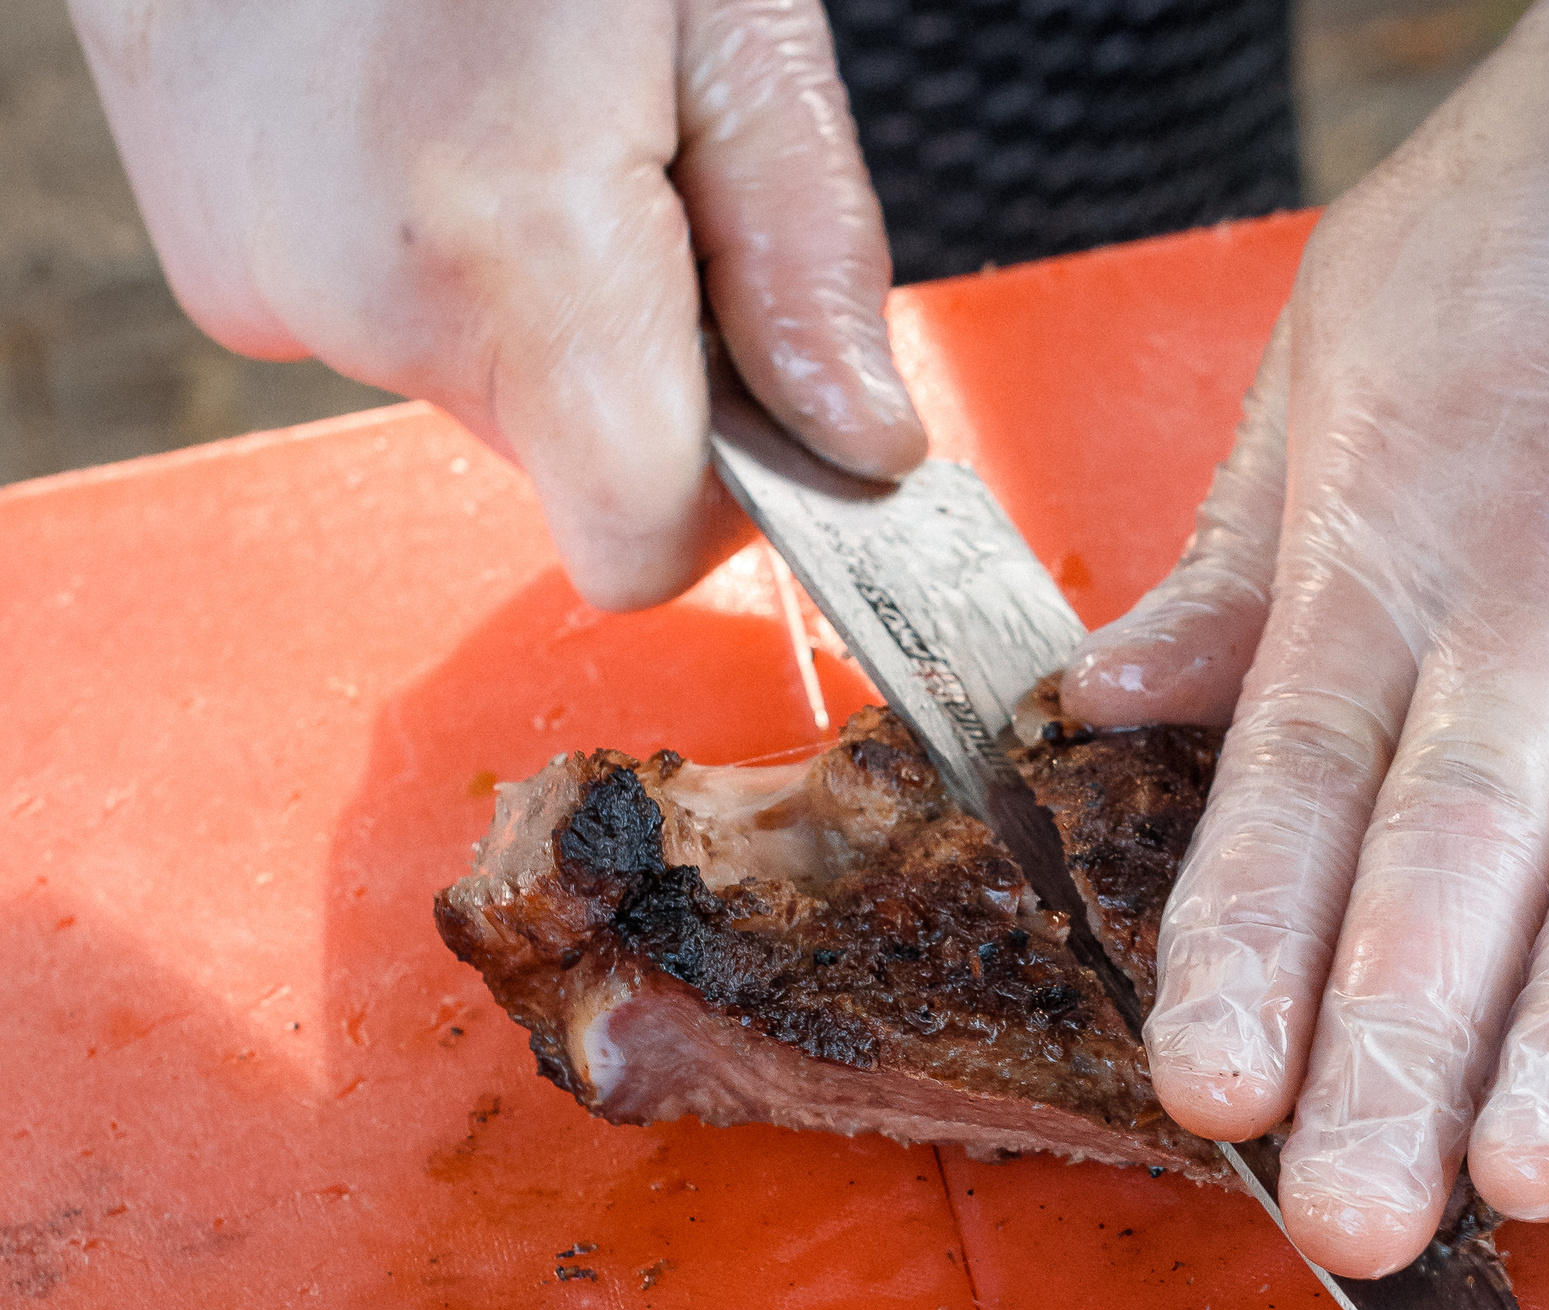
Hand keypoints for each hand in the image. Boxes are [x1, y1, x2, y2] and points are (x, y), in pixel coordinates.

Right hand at [71, 0, 925, 608]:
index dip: (726, 494)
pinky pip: (378, 317)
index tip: (761, 399)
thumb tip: (862, 441)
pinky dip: (430, 248)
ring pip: (476, 381)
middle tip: (632, 160)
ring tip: (514, 103)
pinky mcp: (208, 260)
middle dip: (635, 348)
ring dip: (532, 289)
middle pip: (570, 452)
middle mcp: (358, 297)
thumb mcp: (732, 22)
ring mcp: (257, 284)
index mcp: (510, 247)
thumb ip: (806, 255)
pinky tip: (427, 108)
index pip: (637, 541)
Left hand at [1065, 0, 1548, 1274]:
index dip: (1253, 939)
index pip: (1303, 772)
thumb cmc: (1547, 213)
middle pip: (1467, 833)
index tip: (1212, 1096)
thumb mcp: (1339, 351)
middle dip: (1407, 1038)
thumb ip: (1242, 558)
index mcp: (1401, 534)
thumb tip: (1107, 711)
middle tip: (1361, 1216)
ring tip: (1540, 1160)